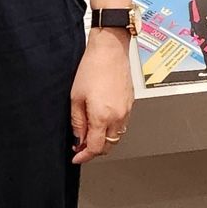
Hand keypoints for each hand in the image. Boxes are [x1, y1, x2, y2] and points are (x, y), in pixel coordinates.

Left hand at [70, 29, 132, 163]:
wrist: (110, 49)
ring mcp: (126, 110)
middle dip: (94, 150)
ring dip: (104, 139)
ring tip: (90, 132)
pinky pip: (122, 124)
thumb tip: (78, 138)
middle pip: (108, 146)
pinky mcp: (130, 104)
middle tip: (81, 146)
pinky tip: (101, 120)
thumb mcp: (76, 97)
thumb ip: (77, 122)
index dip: (84, 156)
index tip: (77, 157)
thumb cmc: (92, 67)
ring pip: (116, 136)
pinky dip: (111, 128)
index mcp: (103, 116)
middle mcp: (118, 116)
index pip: (95, 148)